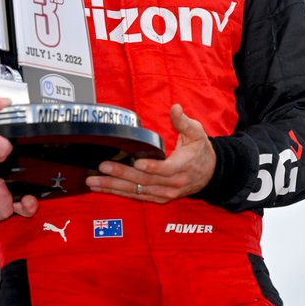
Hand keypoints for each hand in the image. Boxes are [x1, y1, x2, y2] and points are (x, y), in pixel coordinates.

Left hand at [85, 104, 215, 202]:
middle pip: (145, 181)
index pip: (166, 169)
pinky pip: (137, 197)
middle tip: (103, 167)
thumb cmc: (200, 151)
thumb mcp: (196, 133)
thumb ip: (183, 121)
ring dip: (114, 187)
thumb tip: (175, 108)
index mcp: (183, 166)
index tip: (136, 162)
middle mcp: (173, 183)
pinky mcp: (158, 197)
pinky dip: (119, 193)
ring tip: (94, 182)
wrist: (210, 173)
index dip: (152, 167)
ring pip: (137, 191)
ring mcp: (165, 193)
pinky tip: (104, 189)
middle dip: (122, 174)